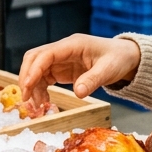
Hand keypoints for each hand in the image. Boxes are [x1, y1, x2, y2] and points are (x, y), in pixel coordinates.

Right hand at [19, 34, 140, 105]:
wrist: (126, 57)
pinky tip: (44, 101)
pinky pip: (45, 78)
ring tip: (38, 106)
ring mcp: (61, 60)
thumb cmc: (118, 58)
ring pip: (37, 69)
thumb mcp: (109, 69)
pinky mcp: (62, 69)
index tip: (27, 87)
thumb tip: (78, 93)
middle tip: (26, 98)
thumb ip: (93, 80)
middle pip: (34, 59)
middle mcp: (63, 50)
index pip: (45, 54)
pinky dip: (41, 89)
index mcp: (73, 45)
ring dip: (33, 86)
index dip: (34, 69)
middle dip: (27, 77)